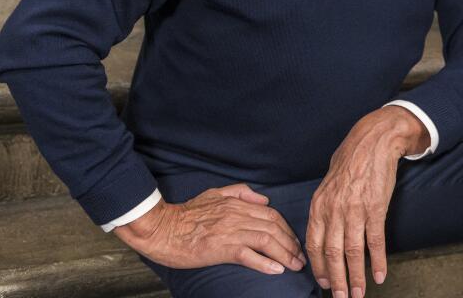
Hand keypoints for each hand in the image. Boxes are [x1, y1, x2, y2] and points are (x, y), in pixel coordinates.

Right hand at [114, 183, 305, 275]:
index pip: (271, 214)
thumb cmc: (186, 214)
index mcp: (237, 203)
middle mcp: (237, 216)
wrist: (163, 229)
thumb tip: (264, 198)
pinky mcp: (221, 249)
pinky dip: (265, 263)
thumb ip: (240, 192)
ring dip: (284, 254)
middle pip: (274, 227)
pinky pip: (249, 256)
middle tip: (300, 257)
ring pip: (266, 240)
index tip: (293, 241)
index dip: (286, 228)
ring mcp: (230, 232)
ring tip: (294, 266)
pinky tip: (276, 271)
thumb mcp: (214, 194)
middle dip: (291, 243)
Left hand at [306, 106, 427, 297]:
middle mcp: (333, 210)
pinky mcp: (375, 208)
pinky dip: (378, 261)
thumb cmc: (350, 161)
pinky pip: (376, 241)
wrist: (373, 140)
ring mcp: (354, 210)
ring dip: (356, 277)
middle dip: (335, 280)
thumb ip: (324, 208)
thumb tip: (323, 232)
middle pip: (332, 254)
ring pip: (353, 252)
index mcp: (319, 205)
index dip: (318, 267)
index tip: (322, 283)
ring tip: (358, 294)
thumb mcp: (328, 184)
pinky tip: (380, 275)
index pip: (313, 244)